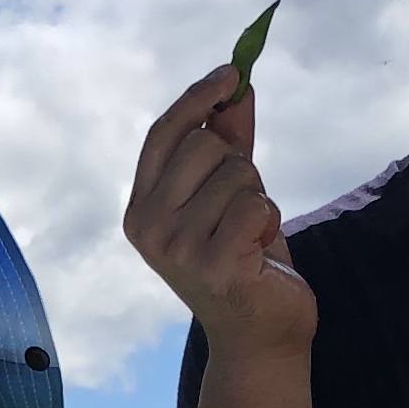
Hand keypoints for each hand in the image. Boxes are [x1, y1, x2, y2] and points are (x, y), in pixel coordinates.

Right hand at [124, 66, 317, 362]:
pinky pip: (255, 204)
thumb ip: (230, 141)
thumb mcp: (231, 194)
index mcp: (140, 209)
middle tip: (241, 209)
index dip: (197, 98)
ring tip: (250, 236)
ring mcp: (176, 249)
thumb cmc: (244, 260)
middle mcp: (148, 227)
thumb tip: (239, 86)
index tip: (233, 73)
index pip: (163, 134)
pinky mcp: (213, 265)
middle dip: (238, 165)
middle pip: (203, 143)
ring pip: (236, 172)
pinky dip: (268, 220)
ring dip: (258, 198)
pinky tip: (260, 251)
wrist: (260, 334)